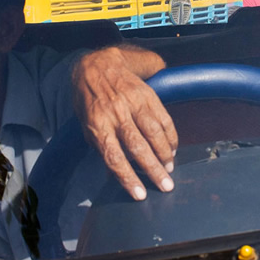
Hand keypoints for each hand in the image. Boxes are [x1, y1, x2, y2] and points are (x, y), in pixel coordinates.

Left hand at [72, 45, 176, 199]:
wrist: (97, 65)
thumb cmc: (89, 100)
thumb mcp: (86, 124)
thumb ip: (101, 145)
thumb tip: (114, 171)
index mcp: (98, 125)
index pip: (113, 157)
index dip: (127, 177)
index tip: (140, 194)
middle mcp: (117, 115)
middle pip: (138, 147)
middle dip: (153, 169)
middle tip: (166, 186)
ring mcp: (133, 104)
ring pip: (154, 133)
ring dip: (165, 153)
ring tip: (170, 168)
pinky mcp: (147, 95)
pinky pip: (163, 118)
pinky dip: (170, 135)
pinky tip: (173, 148)